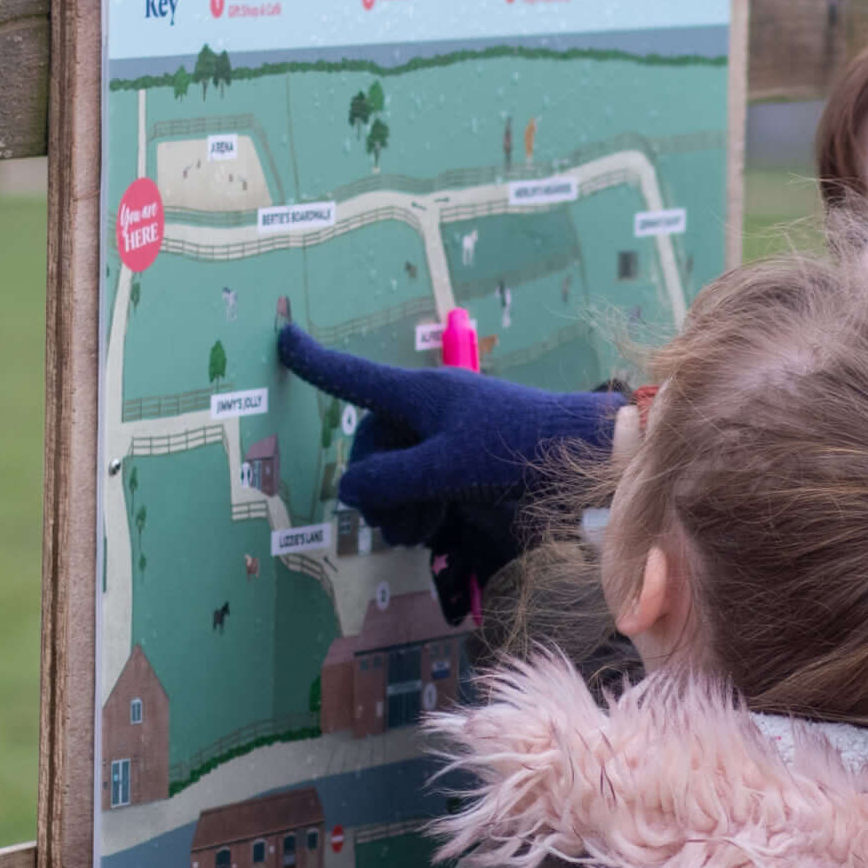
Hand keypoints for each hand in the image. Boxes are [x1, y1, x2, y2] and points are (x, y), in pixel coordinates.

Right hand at [276, 323, 618, 617]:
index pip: (354, 376)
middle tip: (393, 520)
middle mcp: (428, 413)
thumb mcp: (447, 465)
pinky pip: (419, 487)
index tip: (284, 337)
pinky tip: (431, 530)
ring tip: (417, 531)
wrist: (584, 461)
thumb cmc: (519, 448)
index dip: (316, 362)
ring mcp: (446, 441)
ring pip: (393, 473)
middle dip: (373, 485)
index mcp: (420, 395)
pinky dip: (416, 509)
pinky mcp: (464, 468)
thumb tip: (350, 489)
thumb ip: (392, 477)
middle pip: (371, 446)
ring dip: (394, 505)